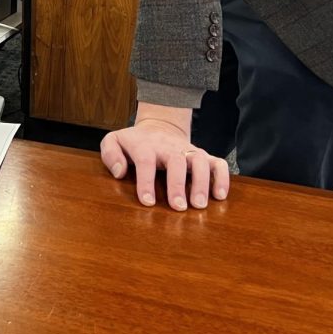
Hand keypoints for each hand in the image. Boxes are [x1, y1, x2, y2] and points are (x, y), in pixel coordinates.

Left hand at [100, 106, 229, 210]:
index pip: (145, 161)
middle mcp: (169, 147)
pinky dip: (222, 177)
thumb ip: (110, 154)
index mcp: (145, 145)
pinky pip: (218, 163)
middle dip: (178, 184)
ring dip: (202, 182)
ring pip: (200, 160)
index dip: (146, 182)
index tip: (148, 202)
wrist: (159, 126)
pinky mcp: (203, 155)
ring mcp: (188, 150)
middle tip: (179, 207)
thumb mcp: (114, 141)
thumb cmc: (134, 142)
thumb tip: (120, 173)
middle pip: (176, 160)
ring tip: (200, 205)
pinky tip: (220, 195)